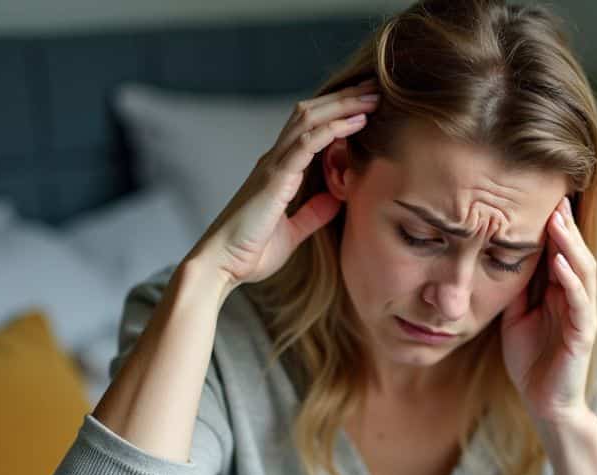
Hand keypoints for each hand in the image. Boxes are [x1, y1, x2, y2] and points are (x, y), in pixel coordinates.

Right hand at [190, 78, 380, 289]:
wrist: (221, 265)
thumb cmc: (250, 252)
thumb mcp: (292, 232)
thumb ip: (312, 214)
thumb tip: (335, 199)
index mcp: (278, 171)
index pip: (309, 128)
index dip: (336, 113)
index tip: (366, 105)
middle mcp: (275, 161)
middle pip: (311, 113)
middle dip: (344, 98)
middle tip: (375, 88)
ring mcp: (273, 166)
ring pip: (310, 119)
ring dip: (343, 105)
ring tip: (372, 96)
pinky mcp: (275, 178)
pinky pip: (307, 143)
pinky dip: (333, 128)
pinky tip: (357, 121)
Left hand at [501, 195, 596, 425]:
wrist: (544, 402)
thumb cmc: (530, 359)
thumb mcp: (515, 315)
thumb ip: (516, 288)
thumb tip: (499, 256)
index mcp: (560, 292)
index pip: (559, 251)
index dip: (552, 226)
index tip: (537, 197)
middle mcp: (575, 298)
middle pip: (574, 253)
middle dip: (565, 226)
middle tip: (554, 197)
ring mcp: (582, 315)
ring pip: (583, 271)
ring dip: (570, 245)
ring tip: (558, 221)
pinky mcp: (583, 334)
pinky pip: (581, 303)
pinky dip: (571, 280)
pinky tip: (560, 262)